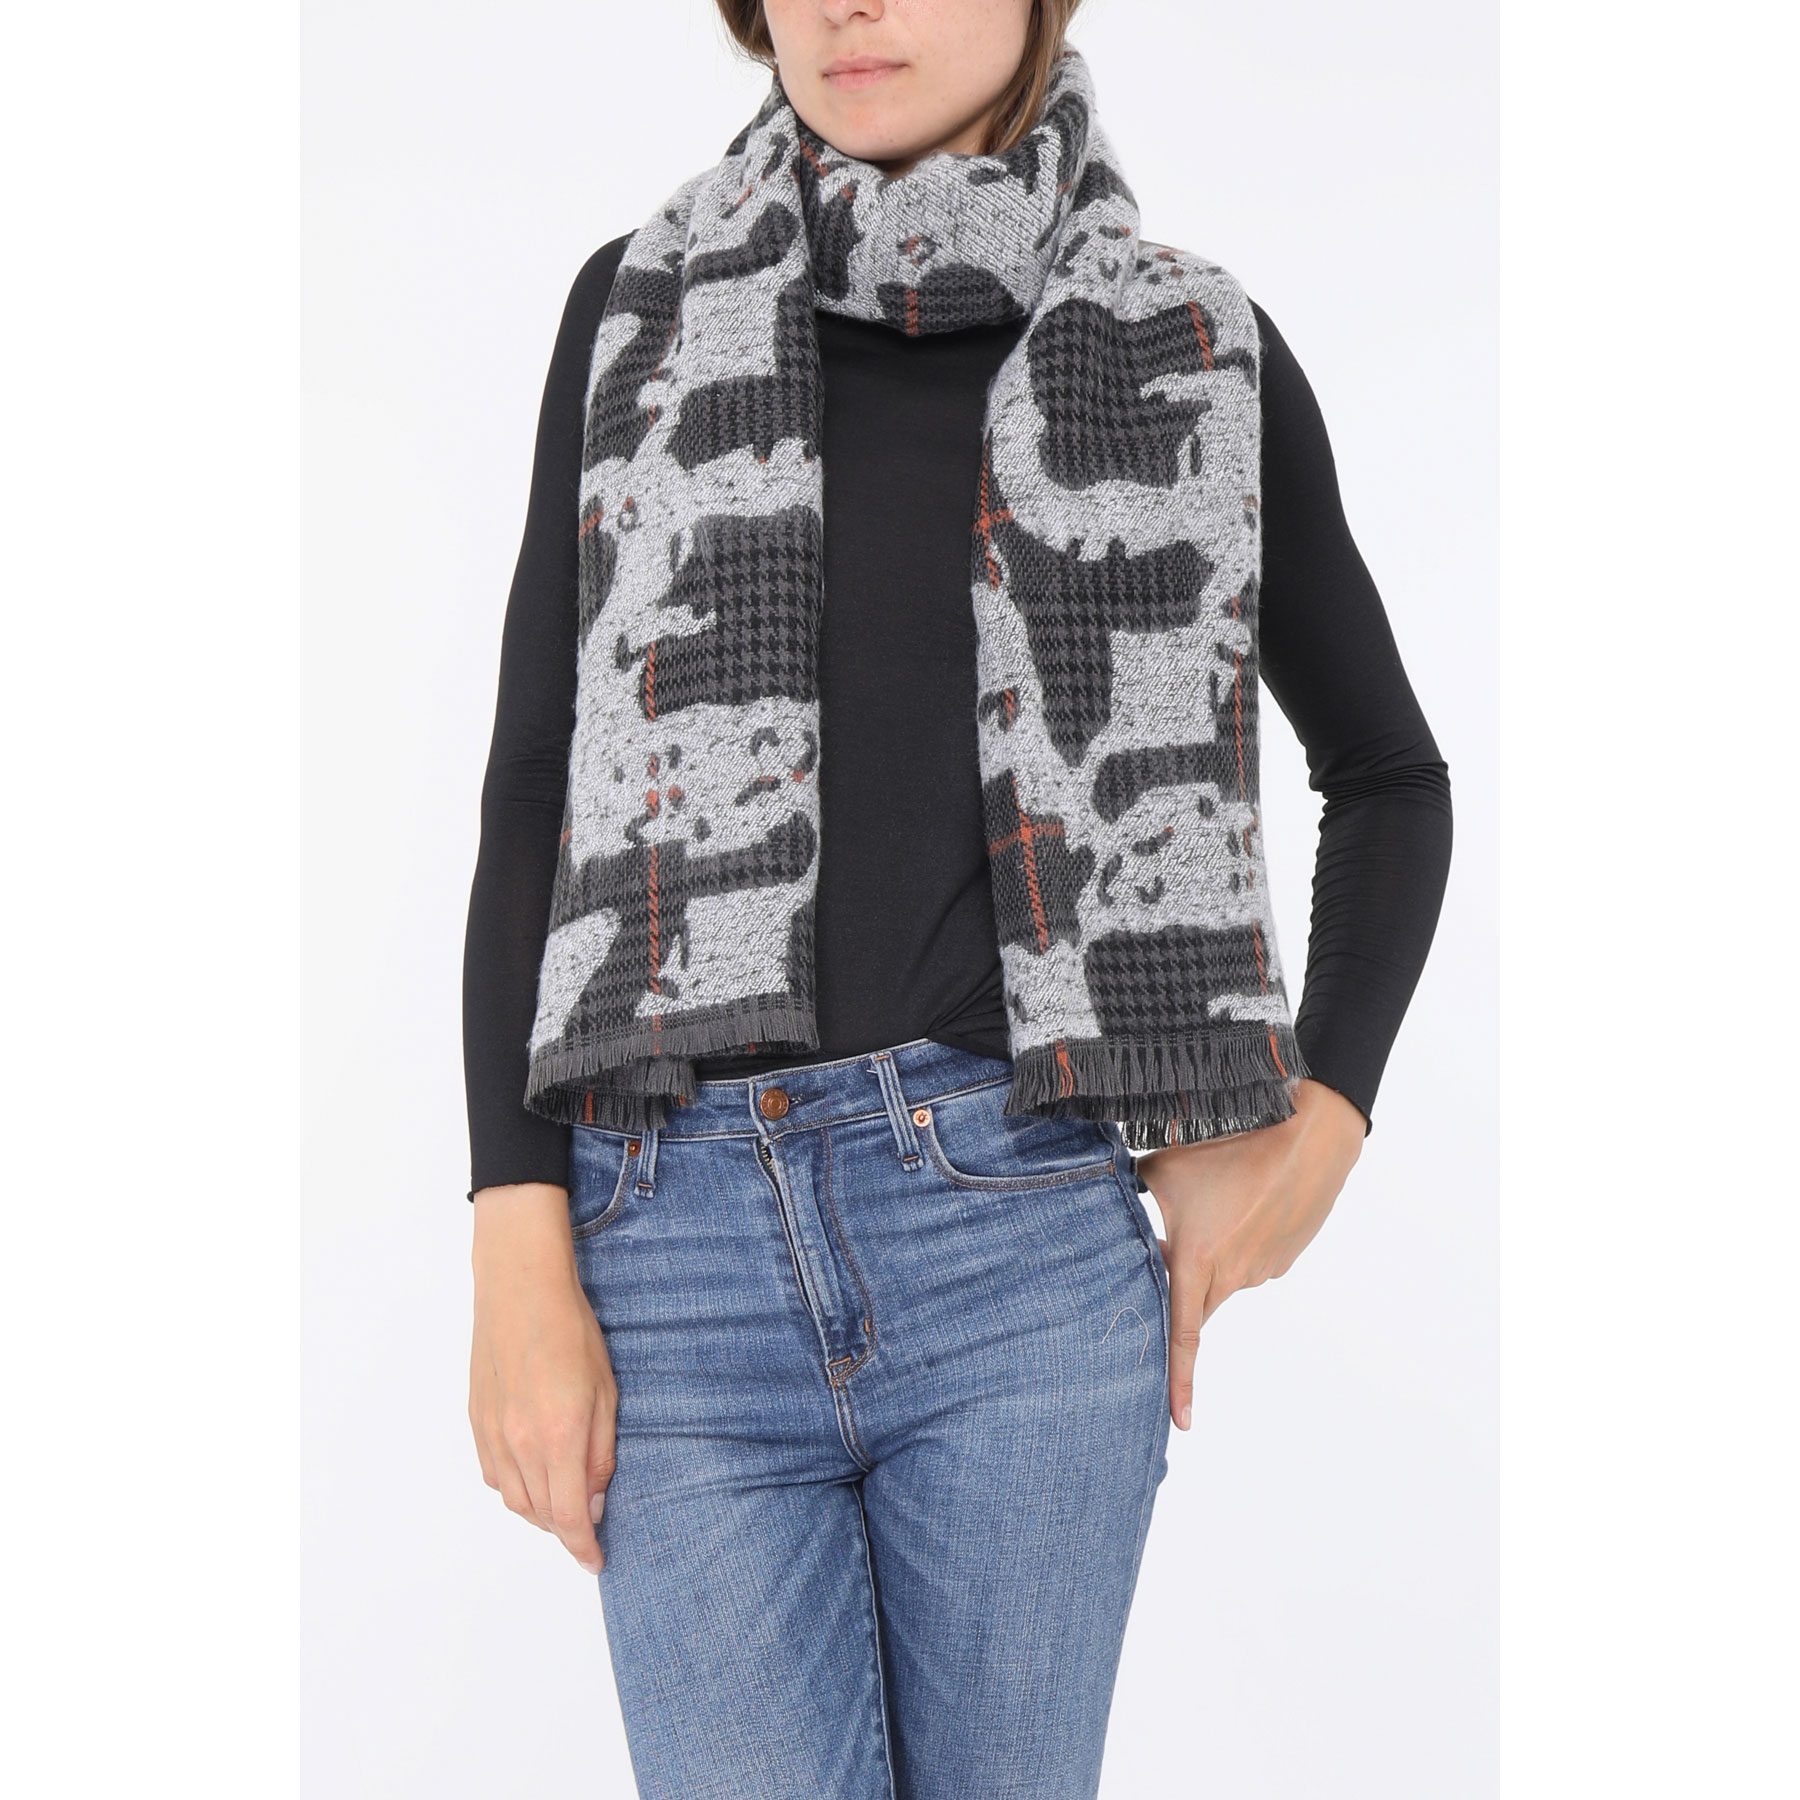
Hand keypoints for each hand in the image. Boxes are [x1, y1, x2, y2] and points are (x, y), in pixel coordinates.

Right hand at [469, 1182, 617, 1575]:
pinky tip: (534, 1474)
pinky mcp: (476, 1421)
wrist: (521, 1289)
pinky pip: (494, 1475)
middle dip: (566, 1529)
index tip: (595, 1561)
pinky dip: (515, 1487)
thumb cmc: (572, 1331)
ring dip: (540, 1511)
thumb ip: (601, 1452)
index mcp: (558, 1436)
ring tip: (564, 1502)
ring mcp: (492, 1434)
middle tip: (588, 1526)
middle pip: (540, 1514)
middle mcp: (520, 1443)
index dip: (583, 1547)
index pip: (569, 1516)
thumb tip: (595, 1502)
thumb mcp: (607, 1391)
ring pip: (514, 1499)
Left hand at [1137, 1077, 1364, 1431]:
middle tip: (1168, 1247)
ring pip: (1225, 1277)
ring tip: (1217, 1198)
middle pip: (1197, 1303)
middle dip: (1180, 1289)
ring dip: (1212, 1255)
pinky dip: (1240, 1239)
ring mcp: (1264, 1268)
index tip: (1179, 1422)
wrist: (1309, 1135)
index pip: (1183, 1335)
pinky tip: (1243, 1200)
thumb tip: (1109, 1208)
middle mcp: (1233, 1276)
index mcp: (1197, 1262)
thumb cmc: (1231, 1145)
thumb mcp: (1162, 1168)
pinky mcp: (1287, 1254)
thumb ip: (1131, 1198)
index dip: (1179, 1381)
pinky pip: (1252, 1259)